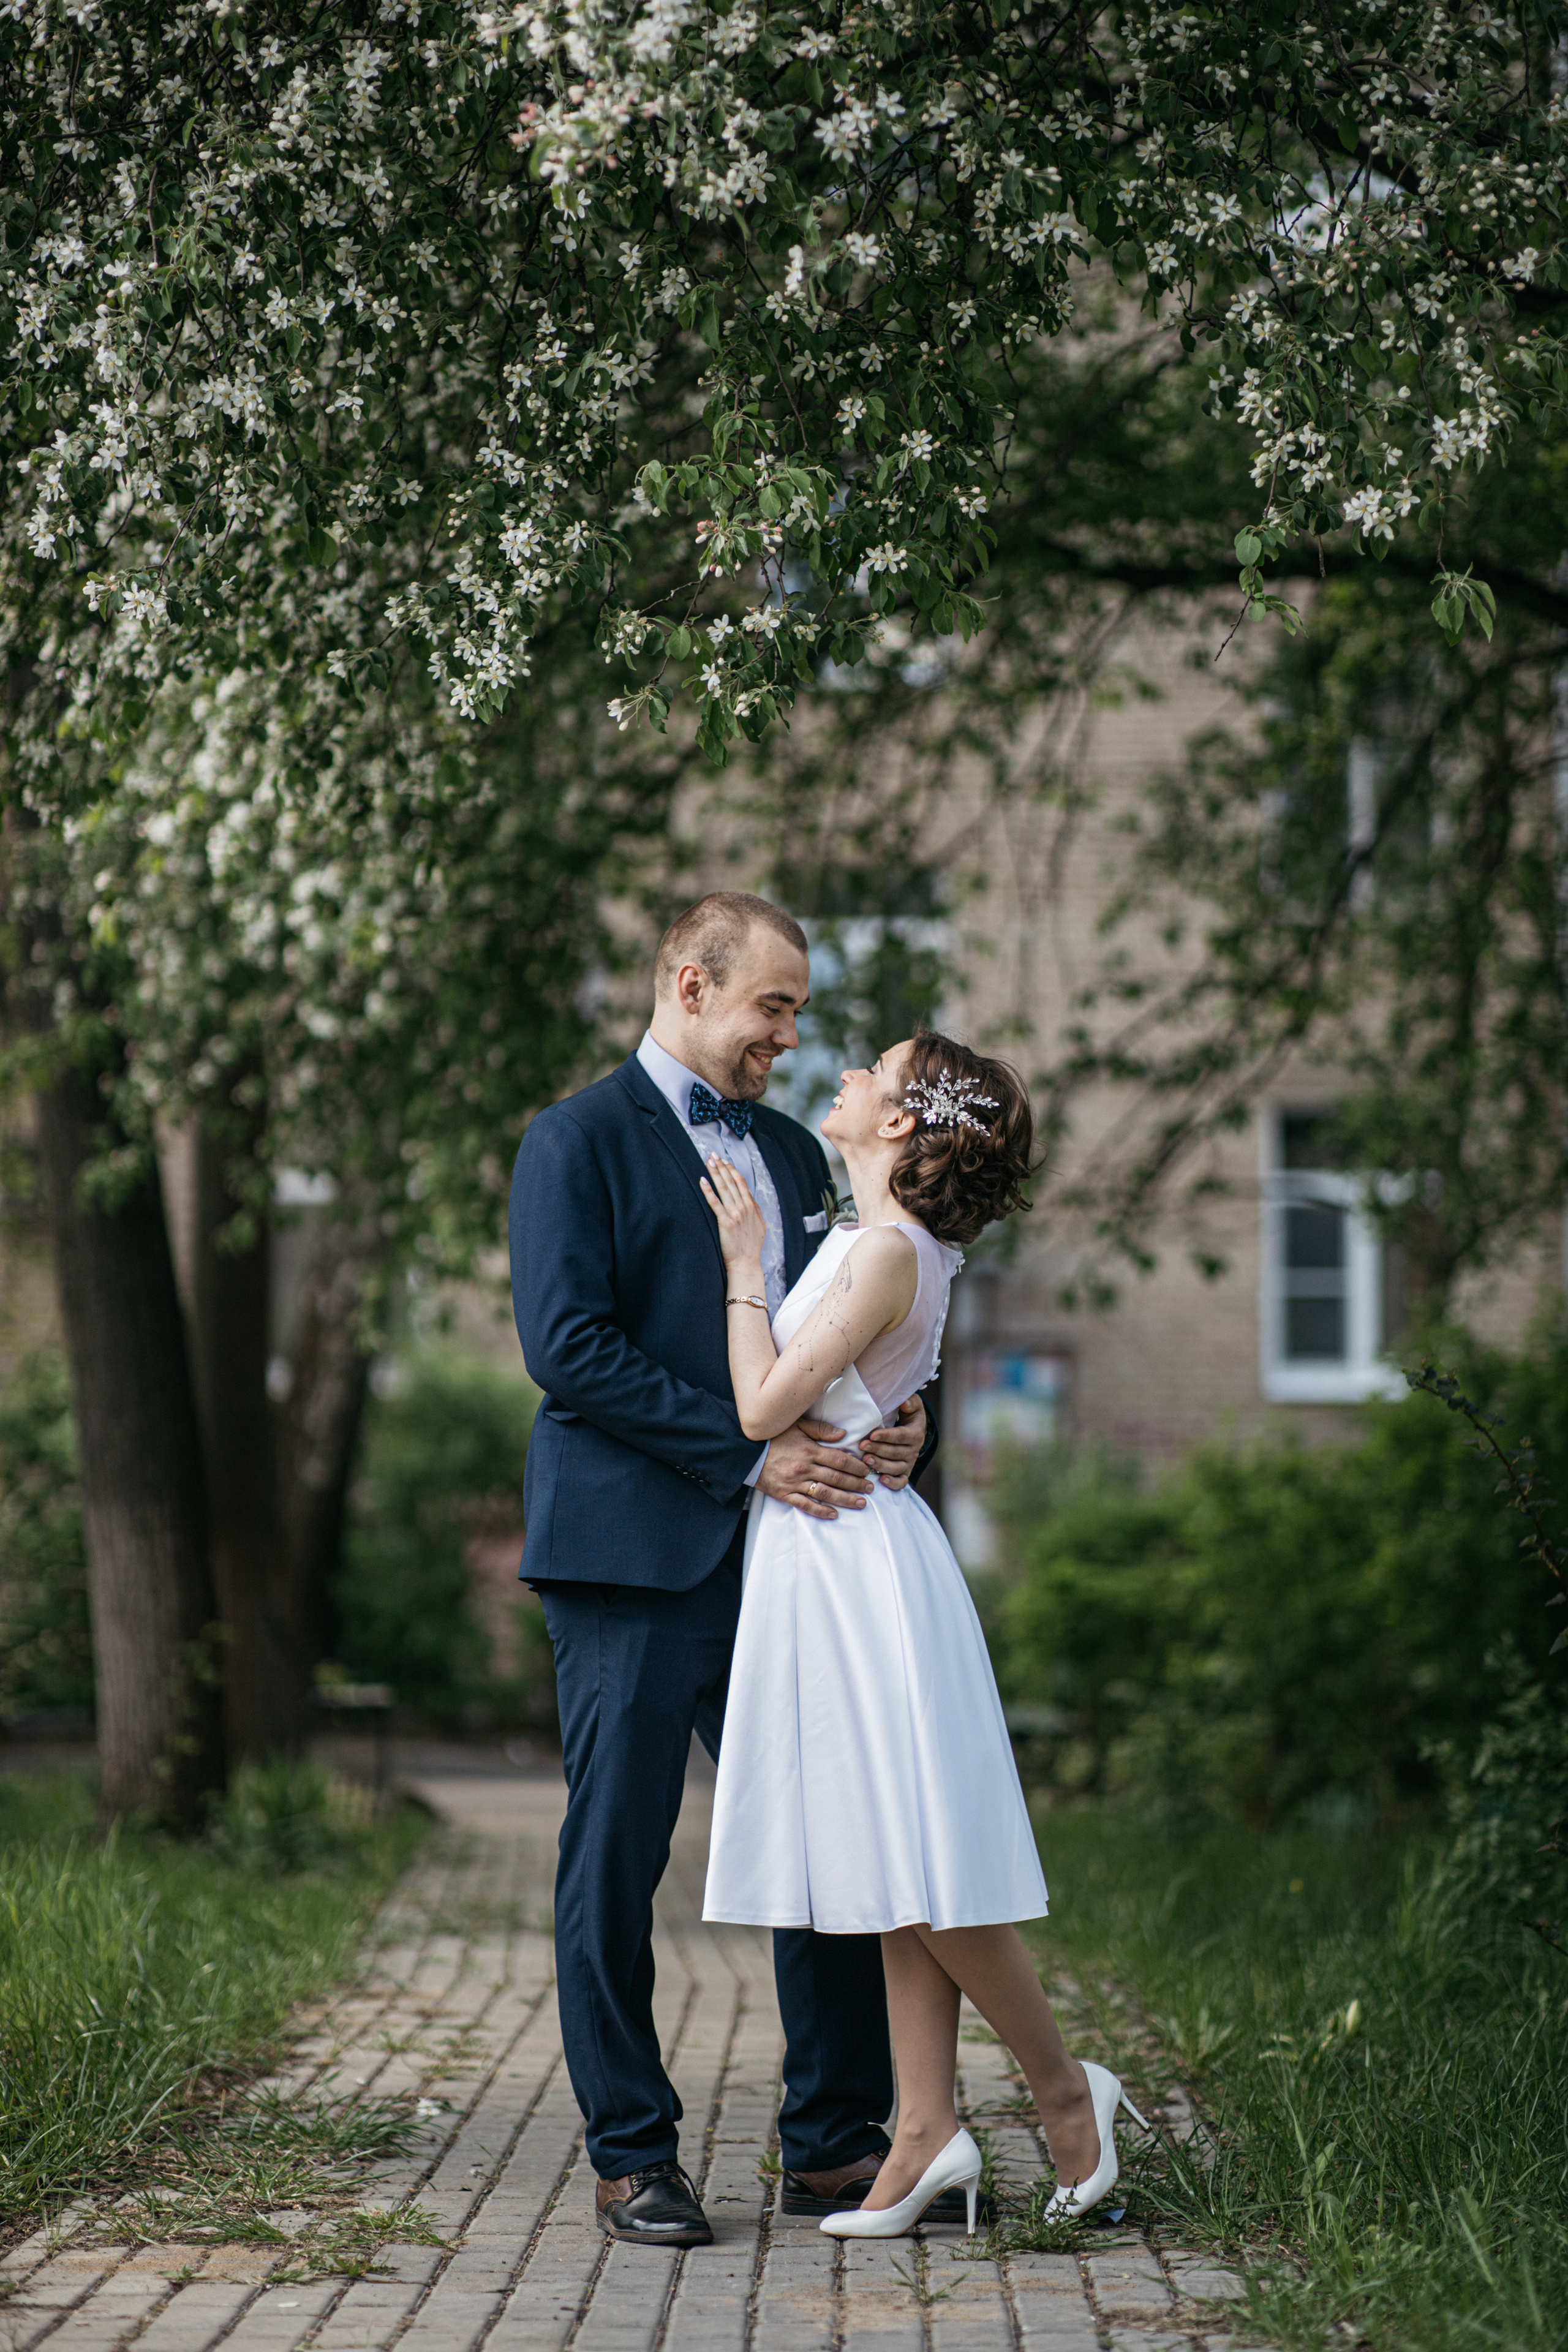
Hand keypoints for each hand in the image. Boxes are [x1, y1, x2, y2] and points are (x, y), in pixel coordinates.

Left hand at [699, 1153, 767, 1270]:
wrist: (746, 1263)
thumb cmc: (751, 1247)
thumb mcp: (760, 1226)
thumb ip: (755, 1212)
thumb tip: (751, 1202)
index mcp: (752, 1206)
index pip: (741, 1183)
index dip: (732, 1170)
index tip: (725, 1161)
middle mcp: (744, 1207)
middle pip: (732, 1181)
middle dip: (722, 1166)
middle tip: (713, 1155)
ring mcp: (735, 1213)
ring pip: (724, 1188)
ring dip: (716, 1173)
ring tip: (708, 1162)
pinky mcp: (725, 1222)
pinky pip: (715, 1203)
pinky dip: (709, 1191)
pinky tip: (703, 1181)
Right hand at [757, 1418, 874, 1520]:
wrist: (746, 1452)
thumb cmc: (773, 1437)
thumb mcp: (796, 1426)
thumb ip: (820, 1429)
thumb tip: (843, 1434)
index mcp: (809, 1450)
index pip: (839, 1460)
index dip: (856, 1466)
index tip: (867, 1470)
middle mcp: (804, 1468)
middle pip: (836, 1478)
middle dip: (856, 1484)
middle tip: (871, 1488)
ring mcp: (794, 1483)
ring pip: (825, 1493)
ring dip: (845, 1499)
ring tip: (861, 1503)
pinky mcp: (784, 1494)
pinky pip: (805, 1505)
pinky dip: (820, 1511)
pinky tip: (833, 1514)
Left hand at [859, 1394, 925, 1490]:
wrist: (912, 1429)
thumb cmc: (907, 1414)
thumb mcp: (912, 1404)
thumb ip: (910, 1402)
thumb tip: (904, 1403)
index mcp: (915, 1433)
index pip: (900, 1436)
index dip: (886, 1436)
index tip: (872, 1435)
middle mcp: (914, 1450)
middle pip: (895, 1452)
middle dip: (878, 1450)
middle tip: (862, 1447)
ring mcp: (909, 1463)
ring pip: (896, 1467)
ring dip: (880, 1464)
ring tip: (866, 1460)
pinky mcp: (904, 1472)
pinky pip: (901, 1482)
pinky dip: (893, 1483)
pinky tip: (881, 1480)